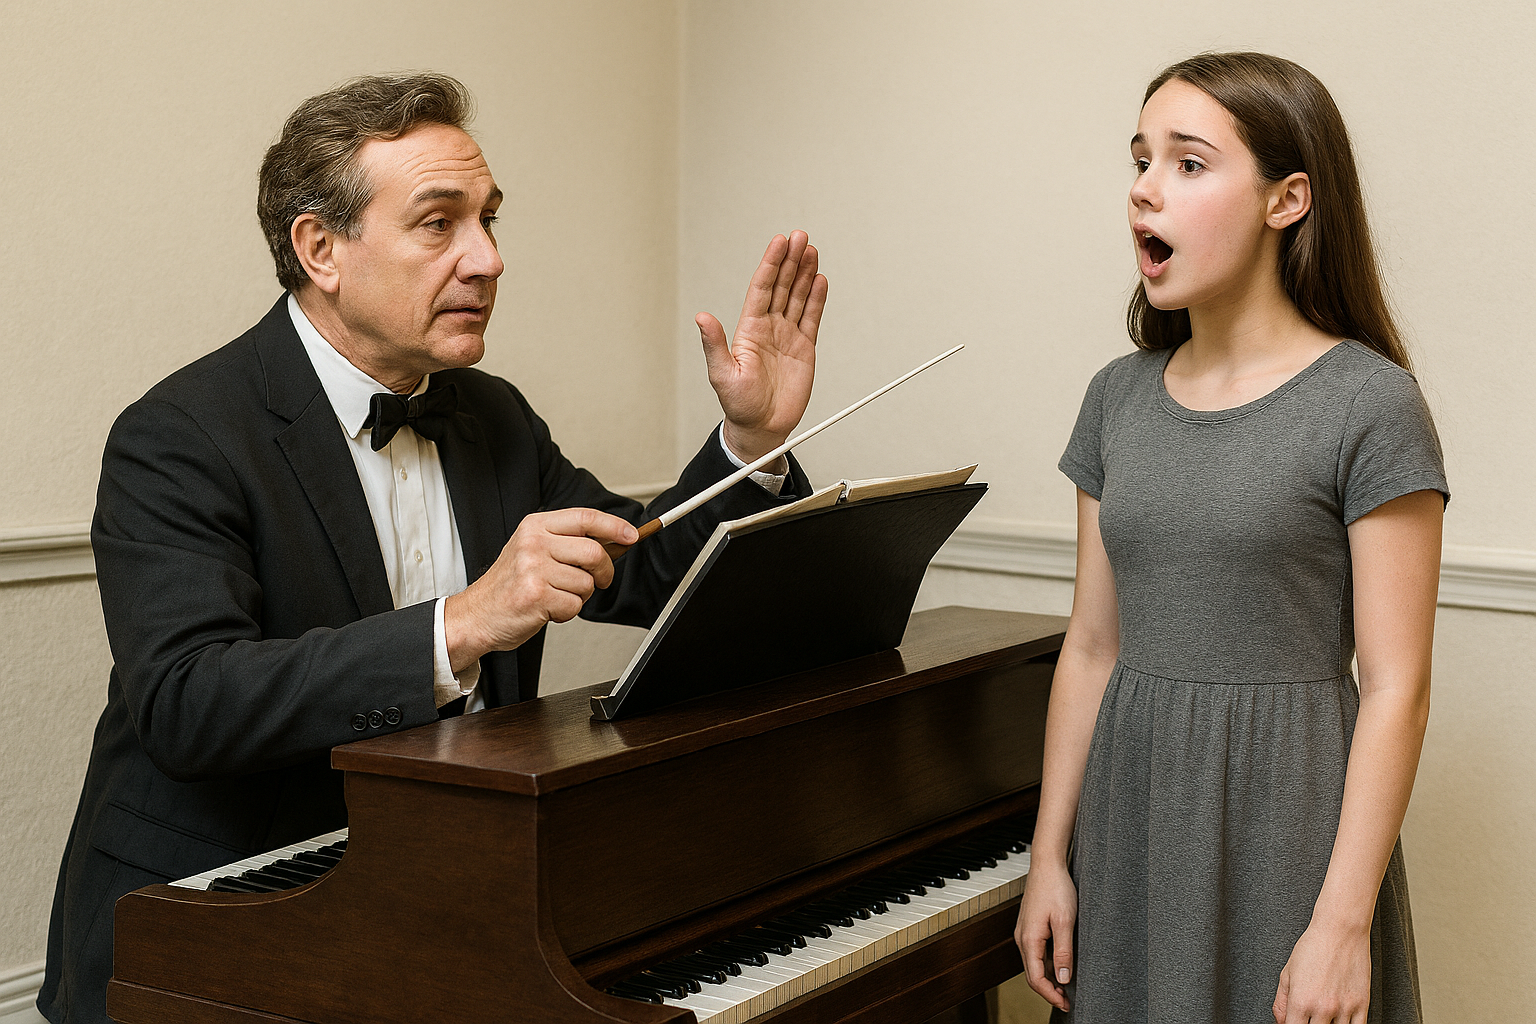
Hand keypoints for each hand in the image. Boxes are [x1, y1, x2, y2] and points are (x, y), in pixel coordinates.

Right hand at [443, 508, 637, 670]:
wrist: (476, 614)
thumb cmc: (510, 585)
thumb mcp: (532, 549)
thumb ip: (566, 542)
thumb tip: (614, 542)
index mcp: (535, 526)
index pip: (585, 518)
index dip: (614, 526)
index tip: (632, 535)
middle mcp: (534, 543)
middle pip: (595, 553)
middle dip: (605, 572)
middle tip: (599, 581)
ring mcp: (533, 569)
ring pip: (587, 583)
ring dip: (579, 596)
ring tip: (556, 596)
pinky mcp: (536, 596)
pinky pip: (575, 605)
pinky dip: (568, 613)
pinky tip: (548, 609)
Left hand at [699, 230, 827, 463]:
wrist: (761, 427)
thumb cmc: (738, 405)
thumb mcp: (722, 374)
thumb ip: (715, 345)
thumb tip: (702, 318)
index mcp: (749, 329)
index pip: (762, 288)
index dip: (771, 264)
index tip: (780, 242)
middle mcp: (769, 327)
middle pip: (782, 286)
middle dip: (791, 261)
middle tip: (801, 237)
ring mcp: (787, 336)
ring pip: (798, 297)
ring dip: (805, 273)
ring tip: (812, 250)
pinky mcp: (804, 348)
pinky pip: (811, 317)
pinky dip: (817, 299)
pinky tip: (820, 280)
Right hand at [1014, 859, 1076, 1012]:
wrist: (1047, 865)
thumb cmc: (1056, 888)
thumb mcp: (1065, 921)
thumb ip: (1064, 951)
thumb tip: (1063, 978)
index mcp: (1029, 939)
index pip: (1035, 978)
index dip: (1050, 995)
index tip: (1066, 1004)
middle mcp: (1022, 938)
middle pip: (1031, 975)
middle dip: (1048, 991)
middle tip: (1067, 1002)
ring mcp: (1024, 932)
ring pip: (1033, 965)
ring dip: (1047, 979)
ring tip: (1066, 988)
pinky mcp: (1029, 927)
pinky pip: (1034, 953)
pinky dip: (1045, 966)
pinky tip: (1059, 966)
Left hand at [1272, 920, 1371, 1023]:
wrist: (1340, 931)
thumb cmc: (1313, 947)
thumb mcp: (1287, 973)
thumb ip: (1281, 1002)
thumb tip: (1281, 1022)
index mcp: (1301, 1001)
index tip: (1294, 1022)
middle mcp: (1323, 1008)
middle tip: (1310, 1016)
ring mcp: (1344, 1008)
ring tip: (1324, 1015)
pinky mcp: (1362, 1005)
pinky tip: (1340, 1020)